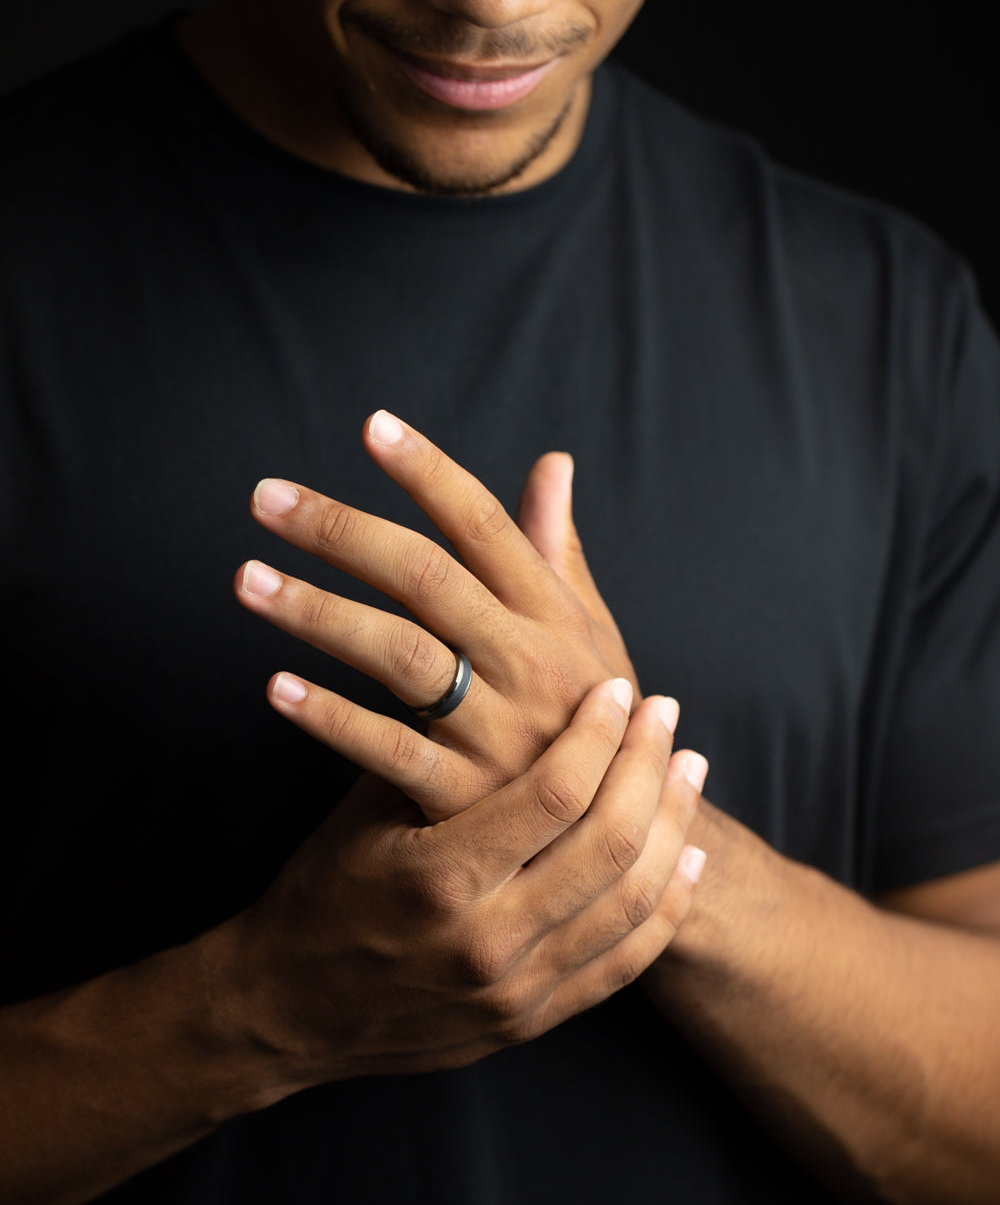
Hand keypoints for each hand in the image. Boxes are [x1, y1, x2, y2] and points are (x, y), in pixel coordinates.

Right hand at [216, 679, 706, 1091]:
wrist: (289, 1010)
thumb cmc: (323, 891)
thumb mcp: (365, 812)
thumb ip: (432, 751)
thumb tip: (483, 664)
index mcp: (440, 877)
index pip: (554, 794)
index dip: (598, 734)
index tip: (618, 689)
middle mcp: (488, 940)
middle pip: (610, 843)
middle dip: (648, 766)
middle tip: (666, 714)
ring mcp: (516, 991)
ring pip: (632, 902)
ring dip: (674, 826)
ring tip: (688, 769)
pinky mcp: (532, 1021)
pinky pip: (625, 962)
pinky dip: (666, 905)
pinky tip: (687, 856)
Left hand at [235, 411, 641, 819]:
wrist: (622, 837)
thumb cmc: (593, 718)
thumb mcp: (591, 632)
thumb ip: (559, 548)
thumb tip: (552, 462)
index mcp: (555, 615)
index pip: (486, 526)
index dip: (429, 473)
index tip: (371, 427)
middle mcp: (531, 663)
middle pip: (426, 577)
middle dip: (342, 531)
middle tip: (265, 498)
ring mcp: (500, 733)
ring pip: (400, 655)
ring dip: (317, 612)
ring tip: (247, 579)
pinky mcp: (467, 799)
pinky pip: (390, 752)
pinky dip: (331, 718)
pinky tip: (275, 687)